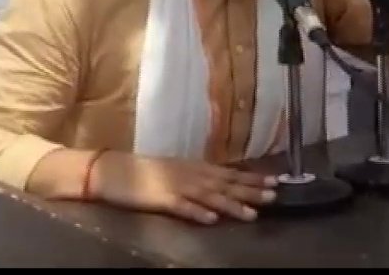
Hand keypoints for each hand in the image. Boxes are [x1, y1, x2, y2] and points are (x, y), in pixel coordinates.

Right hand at [88, 151, 278, 224]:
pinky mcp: (161, 199)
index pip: (230, 174)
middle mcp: (190, 175)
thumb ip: (199, 176)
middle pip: (226, 184)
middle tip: (275, 195)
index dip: (253, 178)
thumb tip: (224, 182)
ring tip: (252, 214)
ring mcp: (176, 186)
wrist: (112, 169)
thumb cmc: (144, 170)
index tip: (276, 181)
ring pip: (209, 197)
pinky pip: (182, 207)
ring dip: (232, 205)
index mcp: (195, 167)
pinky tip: (212, 220)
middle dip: (251, 191)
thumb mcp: (176, 169)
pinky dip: (197, 213)